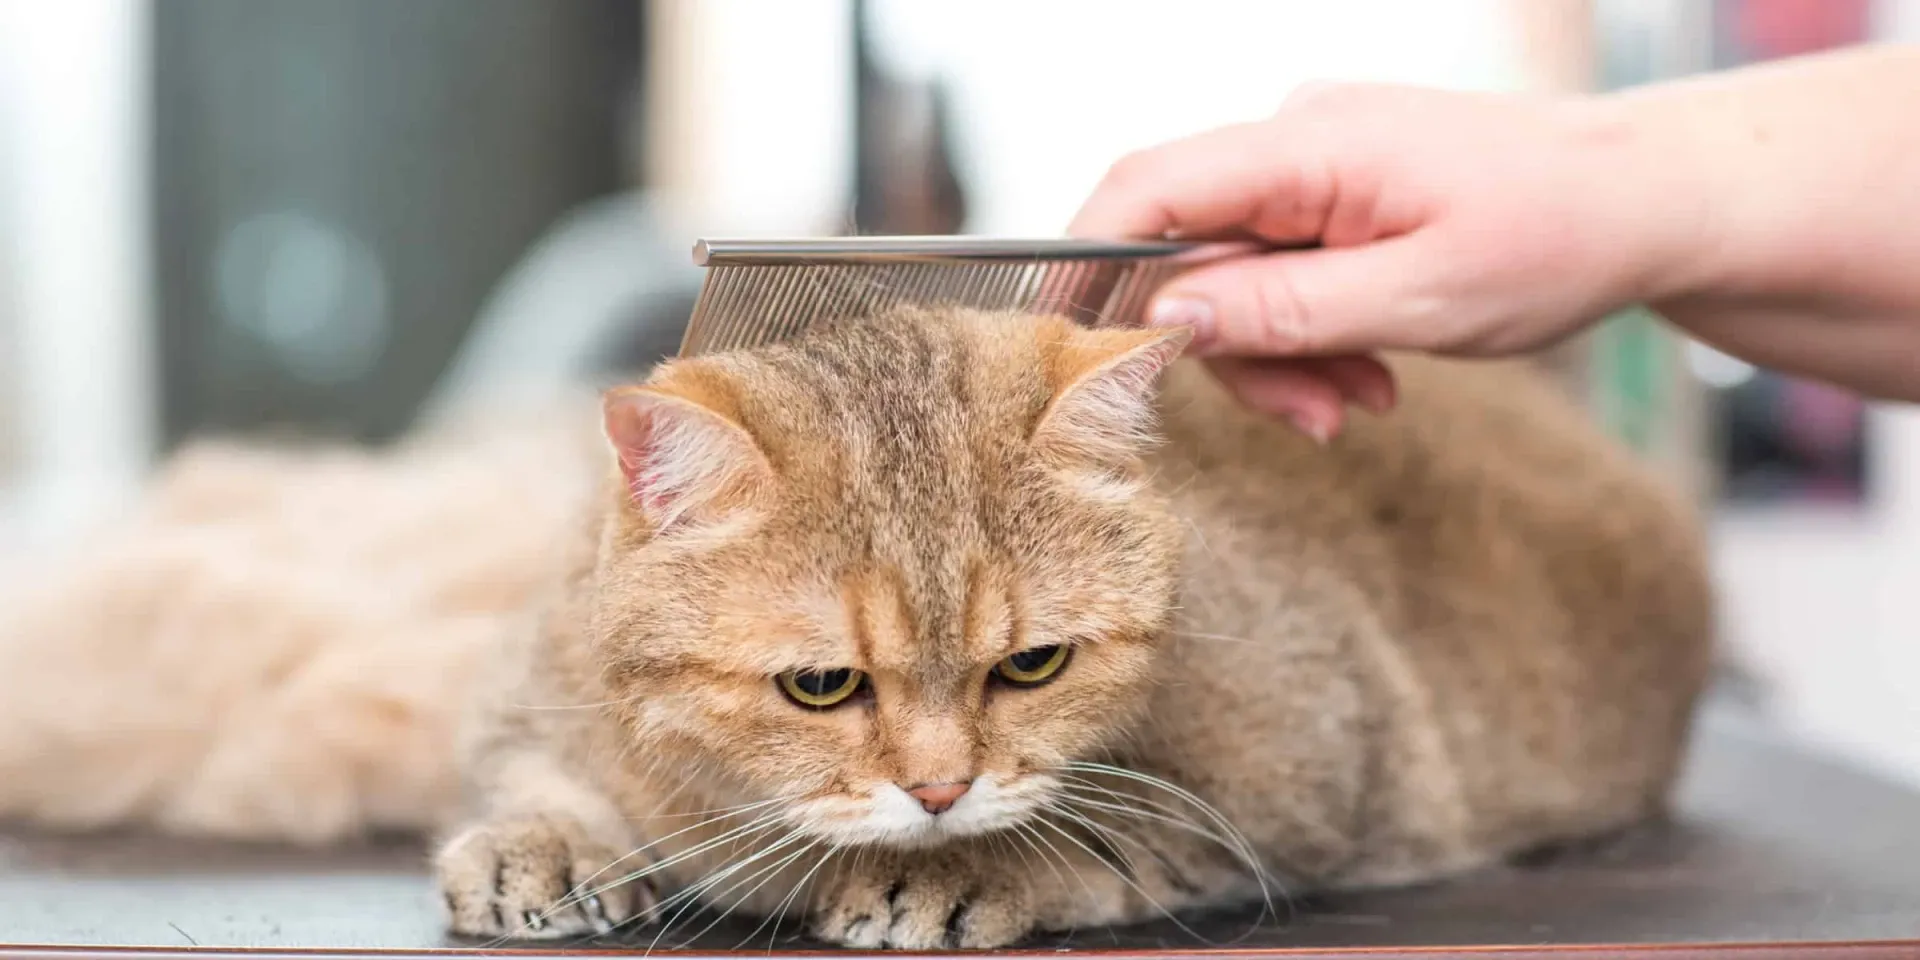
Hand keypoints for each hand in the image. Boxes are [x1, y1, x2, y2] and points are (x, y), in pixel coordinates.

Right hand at [1070, 82, 1700, 437]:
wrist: (1645, 203)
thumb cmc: (1556, 236)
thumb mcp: (1420, 297)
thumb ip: (1285, 310)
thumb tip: (1165, 317)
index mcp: (1309, 144)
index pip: (1149, 188)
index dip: (1090, 266)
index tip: (1073, 350)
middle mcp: (1295, 141)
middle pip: (1190, 252)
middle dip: (1232, 349)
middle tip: (1311, 417)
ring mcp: (1313, 167)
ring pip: (1234, 276)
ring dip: (1280, 355)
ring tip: (1360, 401)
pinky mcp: (1333, 197)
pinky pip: (1280, 272)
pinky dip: (1309, 334)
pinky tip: (1369, 372)